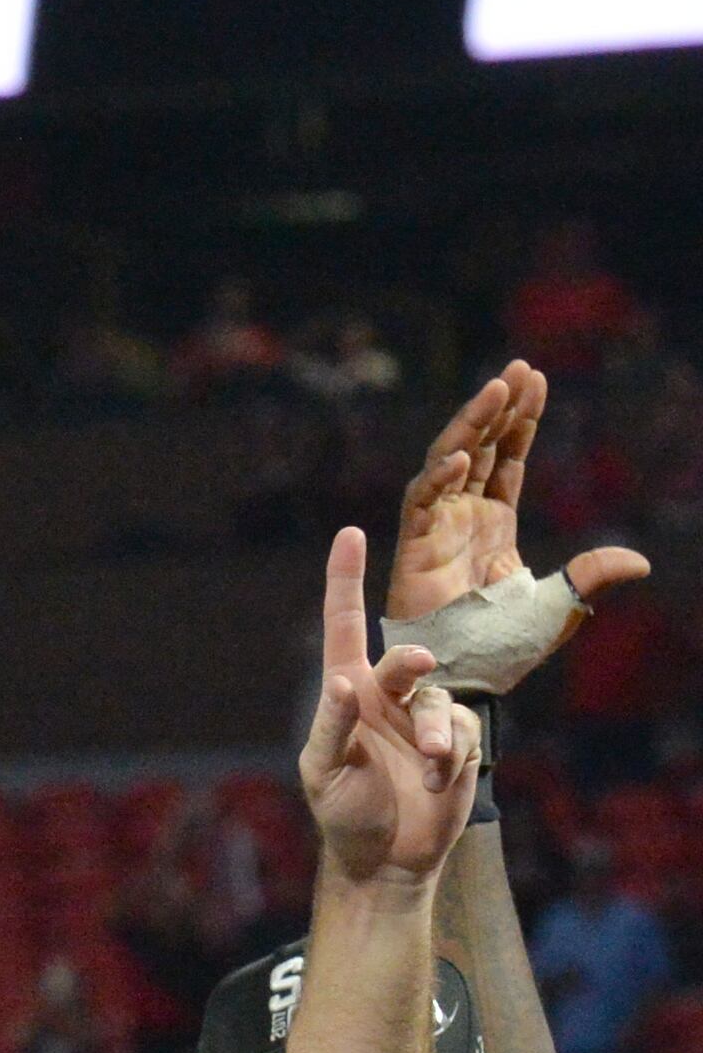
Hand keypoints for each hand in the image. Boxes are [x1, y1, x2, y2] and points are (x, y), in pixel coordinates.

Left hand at [301, 525, 475, 886]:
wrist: (387, 858)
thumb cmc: (344, 811)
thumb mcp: (325, 770)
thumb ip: (333, 723)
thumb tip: (344, 680)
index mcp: (346, 692)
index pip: (343, 626)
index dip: (345, 580)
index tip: (350, 534)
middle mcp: (387, 696)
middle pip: (406, 659)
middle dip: (411, 663)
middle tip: (417, 665)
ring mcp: (425, 717)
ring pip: (440, 701)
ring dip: (435, 731)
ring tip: (428, 763)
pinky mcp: (459, 741)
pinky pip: (463, 733)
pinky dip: (450, 756)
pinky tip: (436, 780)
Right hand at [381, 360, 646, 689]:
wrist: (461, 683)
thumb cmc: (499, 650)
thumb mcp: (558, 609)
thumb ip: (590, 577)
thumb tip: (638, 560)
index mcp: (494, 526)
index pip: (507, 461)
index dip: (520, 421)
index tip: (535, 379)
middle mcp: (461, 519)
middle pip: (479, 449)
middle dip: (497, 408)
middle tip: (519, 369)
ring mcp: (435, 530)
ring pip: (449, 463)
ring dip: (471, 427)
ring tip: (497, 390)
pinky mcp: (413, 548)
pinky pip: (421, 503)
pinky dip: (439, 477)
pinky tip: (465, 453)